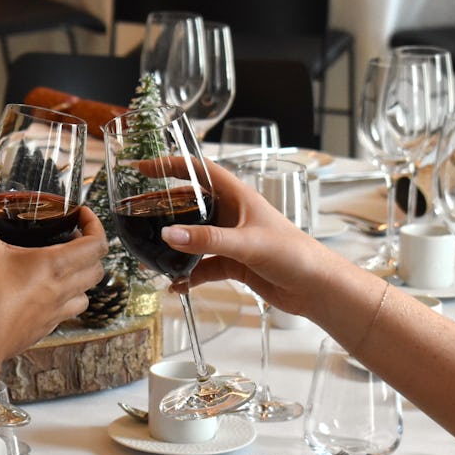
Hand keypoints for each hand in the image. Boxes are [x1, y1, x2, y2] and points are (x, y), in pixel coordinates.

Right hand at [0, 189, 107, 369]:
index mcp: (54, 266)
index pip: (97, 244)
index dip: (96, 225)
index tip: (80, 215)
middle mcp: (62, 290)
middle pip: (97, 269)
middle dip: (90, 250)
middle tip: (70, 238)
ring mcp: (56, 312)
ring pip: (87, 294)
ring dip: (81, 278)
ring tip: (60, 266)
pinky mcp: (45, 328)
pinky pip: (68, 311)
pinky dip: (65, 299)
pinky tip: (43, 293)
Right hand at [155, 157, 350, 316]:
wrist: (316, 288)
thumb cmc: (293, 254)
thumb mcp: (247, 244)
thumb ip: (207, 240)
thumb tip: (168, 235)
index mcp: (238, 196)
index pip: (199, 170)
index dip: (171, 165)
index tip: (144, 168)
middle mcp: (232, 215)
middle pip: (190, 204)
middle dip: (165, 210)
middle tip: (138, 216)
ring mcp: (232, 240)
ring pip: (194, 238)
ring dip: (174, 248)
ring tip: (150, 257)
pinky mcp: (234, 263)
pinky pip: (203, 266)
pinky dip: (189, 275)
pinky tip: (175, 286)